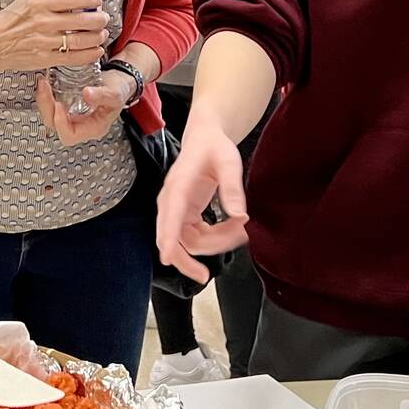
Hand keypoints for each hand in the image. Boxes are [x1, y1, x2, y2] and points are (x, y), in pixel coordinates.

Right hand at [0, 0, 107, 77]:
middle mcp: (43, 21)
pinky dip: (89, 54)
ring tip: (102, 33)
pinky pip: (73, 57)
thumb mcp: (25, 1)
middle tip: (103, 17)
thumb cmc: (6, 23)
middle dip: (99, 18)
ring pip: (81, 39)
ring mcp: (45, 41)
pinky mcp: (45, 58)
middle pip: (82, 19)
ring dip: (97, 36)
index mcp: (38, 3)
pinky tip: (96, 50)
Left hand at [34, 71, 130, 145]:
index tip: (58, 104)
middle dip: (46, 107)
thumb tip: (87, 94)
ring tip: (43, 83)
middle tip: (44, 87)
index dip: (60, 123)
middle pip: (55, 125)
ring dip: (44, 100)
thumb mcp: (115, 93)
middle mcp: (80, 125)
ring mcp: (71, 116)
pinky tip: (46, 82)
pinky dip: (47, 95)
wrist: (118, 81)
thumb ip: (102, 95)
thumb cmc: (119, 90)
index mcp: (92, 128)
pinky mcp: (66, 106)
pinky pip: (51, 105)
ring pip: (50, 115)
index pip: (70, 135)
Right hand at [155, 121, 249, 284]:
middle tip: (209, 270)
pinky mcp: (185, 216)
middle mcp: (172, 202)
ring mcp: (177, 211)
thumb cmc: (214, 147)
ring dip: (214, 245)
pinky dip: (215, 240)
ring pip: (187, 243)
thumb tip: (239, 215)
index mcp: (178, 187)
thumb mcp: (228, 161)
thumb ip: (232, 187)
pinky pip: (196, 238)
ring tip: (241, 230)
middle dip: (189, 258)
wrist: (206, 139)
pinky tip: (232, 229)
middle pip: (171, 240)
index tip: (168, 259)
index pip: (170, 216)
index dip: (168, 238)